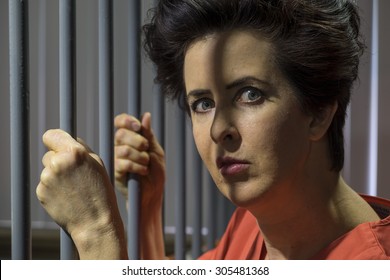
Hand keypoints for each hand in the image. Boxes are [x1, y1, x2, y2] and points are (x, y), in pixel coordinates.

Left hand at [36, 129, 126, 258]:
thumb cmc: (101, 191)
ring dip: (57, 176)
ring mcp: (47, 178)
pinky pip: (45, 184)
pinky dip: (53, 189)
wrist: (95, 222)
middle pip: (50, 154)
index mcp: (74, 153)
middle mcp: (58, 163)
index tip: (58, 145)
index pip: (51, 135)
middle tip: (76, 176)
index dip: (55, 140)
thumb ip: (81, 148)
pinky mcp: (41, 192)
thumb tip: (68, 139)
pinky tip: (67, 197)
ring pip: (48, 170)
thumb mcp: (98, 164)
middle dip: (60, 161)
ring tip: (73, 189)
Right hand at [114, 112, 165, 210]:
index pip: (120, 122)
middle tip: (146, 148)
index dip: (126, 120)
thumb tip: (146, 115)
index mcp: (130, 138)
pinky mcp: (116, 172)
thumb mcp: (156, 151)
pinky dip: (137, 166)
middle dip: (137, 140)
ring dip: (139, 156)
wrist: (153, 193)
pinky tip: (143, 171)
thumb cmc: (155, 172)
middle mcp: (120, 146)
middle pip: (120, 134)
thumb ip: (149, 134)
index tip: (137, 126)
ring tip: (146, 163)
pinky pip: (122, 164)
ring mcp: (116, 159)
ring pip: (122, 150)